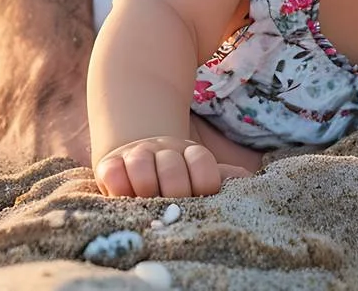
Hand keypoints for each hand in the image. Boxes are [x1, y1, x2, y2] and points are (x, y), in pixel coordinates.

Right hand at [95, 136, 250, 197]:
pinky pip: (112, 172)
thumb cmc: (175, 178)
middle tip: (173, 207)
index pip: (202, 161)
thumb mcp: (198, 176)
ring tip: (149, 204)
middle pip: (173, 168)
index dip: (203, 183)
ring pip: (141, 166)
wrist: (134, 158)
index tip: (200, 198)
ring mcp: (135, 154)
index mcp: (189, 153)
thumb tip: (248, 182)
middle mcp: (163, 150)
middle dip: (175, 192)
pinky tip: (124, 197)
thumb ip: (222, 179)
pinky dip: (118, 187)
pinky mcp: (109, 163)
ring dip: (146, 188)